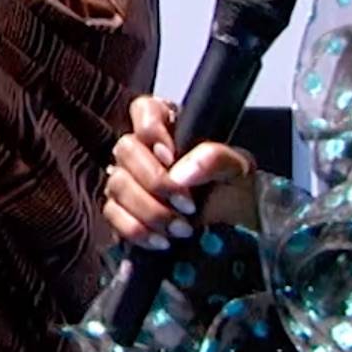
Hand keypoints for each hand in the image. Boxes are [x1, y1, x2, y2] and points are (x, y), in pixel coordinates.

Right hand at [101, 94, 255, 249]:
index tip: (171, 156)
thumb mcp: (239, 171)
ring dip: (151, 211)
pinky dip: (137, 230)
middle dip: (156, 182)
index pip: (145, 110)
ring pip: (118, 184)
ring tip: (181, 228)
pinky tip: (161, 241)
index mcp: (172, 132)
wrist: (233, 240)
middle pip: (126, 149)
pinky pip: (112, 215)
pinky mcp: (121, 213)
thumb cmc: (234, 198)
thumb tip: (180, 172)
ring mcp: (129, 183)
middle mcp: (145, 153)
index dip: (150, 130)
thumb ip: (215, 157)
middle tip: (187, 204)